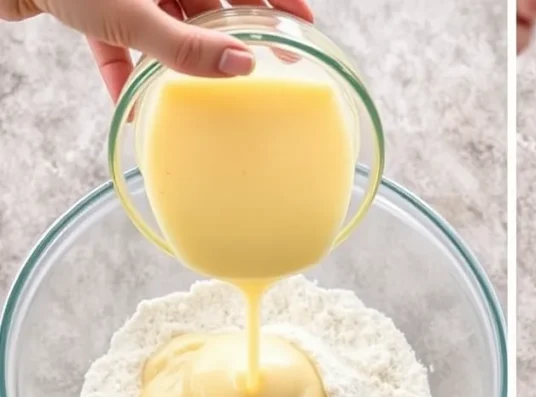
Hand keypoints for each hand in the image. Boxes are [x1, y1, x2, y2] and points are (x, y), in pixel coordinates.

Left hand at [0, 0, 313, 100]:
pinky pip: (121, 44)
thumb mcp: (135, 13)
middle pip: (210, 6)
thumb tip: (243, 67)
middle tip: (268, 71)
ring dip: (179, 65)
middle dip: (235, 40)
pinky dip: (127, 73)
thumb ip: (186, 46)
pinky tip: (133, 108)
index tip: (304, 26)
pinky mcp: (92, 7)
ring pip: (167, 28)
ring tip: (205, 99)